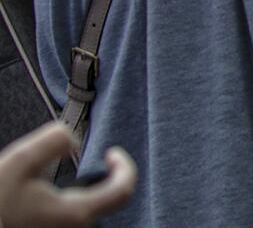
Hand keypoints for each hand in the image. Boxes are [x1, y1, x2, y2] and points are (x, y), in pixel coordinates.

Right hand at [0, 122, 134, 226]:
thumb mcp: (18, 161)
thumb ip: (51, 142)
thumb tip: (74, 142)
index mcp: (75, 211)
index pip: (123, 190)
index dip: (125, 166)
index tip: (111, 152)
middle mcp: (76, 226)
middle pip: (112, 199)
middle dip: (113, 174)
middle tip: (107, 157)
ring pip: (94, 206)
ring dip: (96, 185)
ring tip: (81, 171)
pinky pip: (79, 213)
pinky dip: (82, 196)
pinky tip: (63, 188)